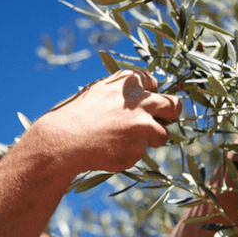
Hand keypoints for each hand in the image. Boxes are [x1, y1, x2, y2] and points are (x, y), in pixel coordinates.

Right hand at [34, 70, 181, 173]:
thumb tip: (144, 96)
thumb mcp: (98, 91)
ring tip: (123, 141)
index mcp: (129, 82)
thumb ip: (123, 92)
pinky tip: (110, 150)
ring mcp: (142, 126)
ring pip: (163, 135)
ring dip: (150, 139)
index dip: (150, 94)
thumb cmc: (75, 116)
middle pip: (174, 106)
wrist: (63, 141)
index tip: (144, 103)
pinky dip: (130, 153)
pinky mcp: (139, 149)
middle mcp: (141, 101)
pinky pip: (142, 153)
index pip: (154, 82)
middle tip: (164, 121)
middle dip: (172, 114)